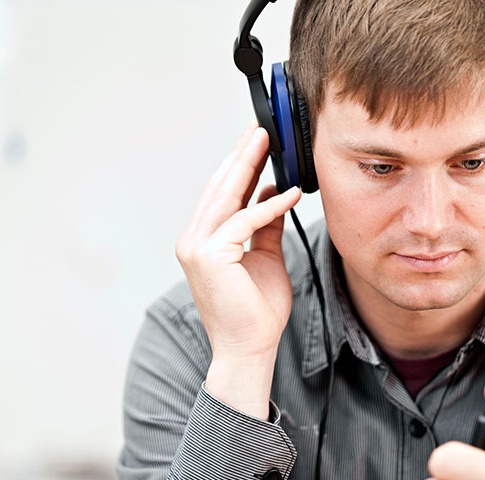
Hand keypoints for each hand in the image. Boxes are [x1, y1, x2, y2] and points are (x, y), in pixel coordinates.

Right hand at [175, 121, 300, 419]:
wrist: (249, 349)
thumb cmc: (256, 311)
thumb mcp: (266, 257)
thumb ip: (266, 225)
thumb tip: (274, 193)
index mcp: (203, 241)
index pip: (222, 194)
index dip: (240, 165)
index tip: (257, 141)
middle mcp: (194, 241)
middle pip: (220, 188)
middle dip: (242, 155)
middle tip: (261, 127)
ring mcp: (197, 248)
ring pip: (226, 197)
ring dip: (248, 166)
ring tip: (267, 140)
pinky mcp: (210, 257)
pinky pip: (244, 222)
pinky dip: (268, 205)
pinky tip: (290, 194)